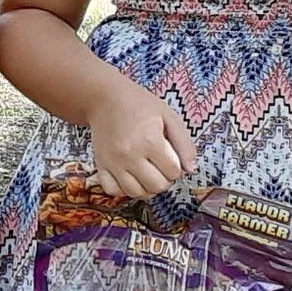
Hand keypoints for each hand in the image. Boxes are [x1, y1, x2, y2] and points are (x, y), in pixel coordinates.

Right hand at [88, 80, 196, 197]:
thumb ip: (184, 144)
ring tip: (147, 173)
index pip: (173, 172)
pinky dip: (123, 189)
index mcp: (149, 141)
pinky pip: (112, 190)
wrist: (105, 98)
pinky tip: (129, 177)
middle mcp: (129, 155)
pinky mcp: (100, 164)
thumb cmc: (139, 105)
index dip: (176, 167)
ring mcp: (113, 162)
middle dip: (164, 179)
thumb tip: (191, 169)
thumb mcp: (169, 117)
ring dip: (146, 187)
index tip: (170, 157)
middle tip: (160, 165)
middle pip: (156, 186)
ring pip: (136, 193)